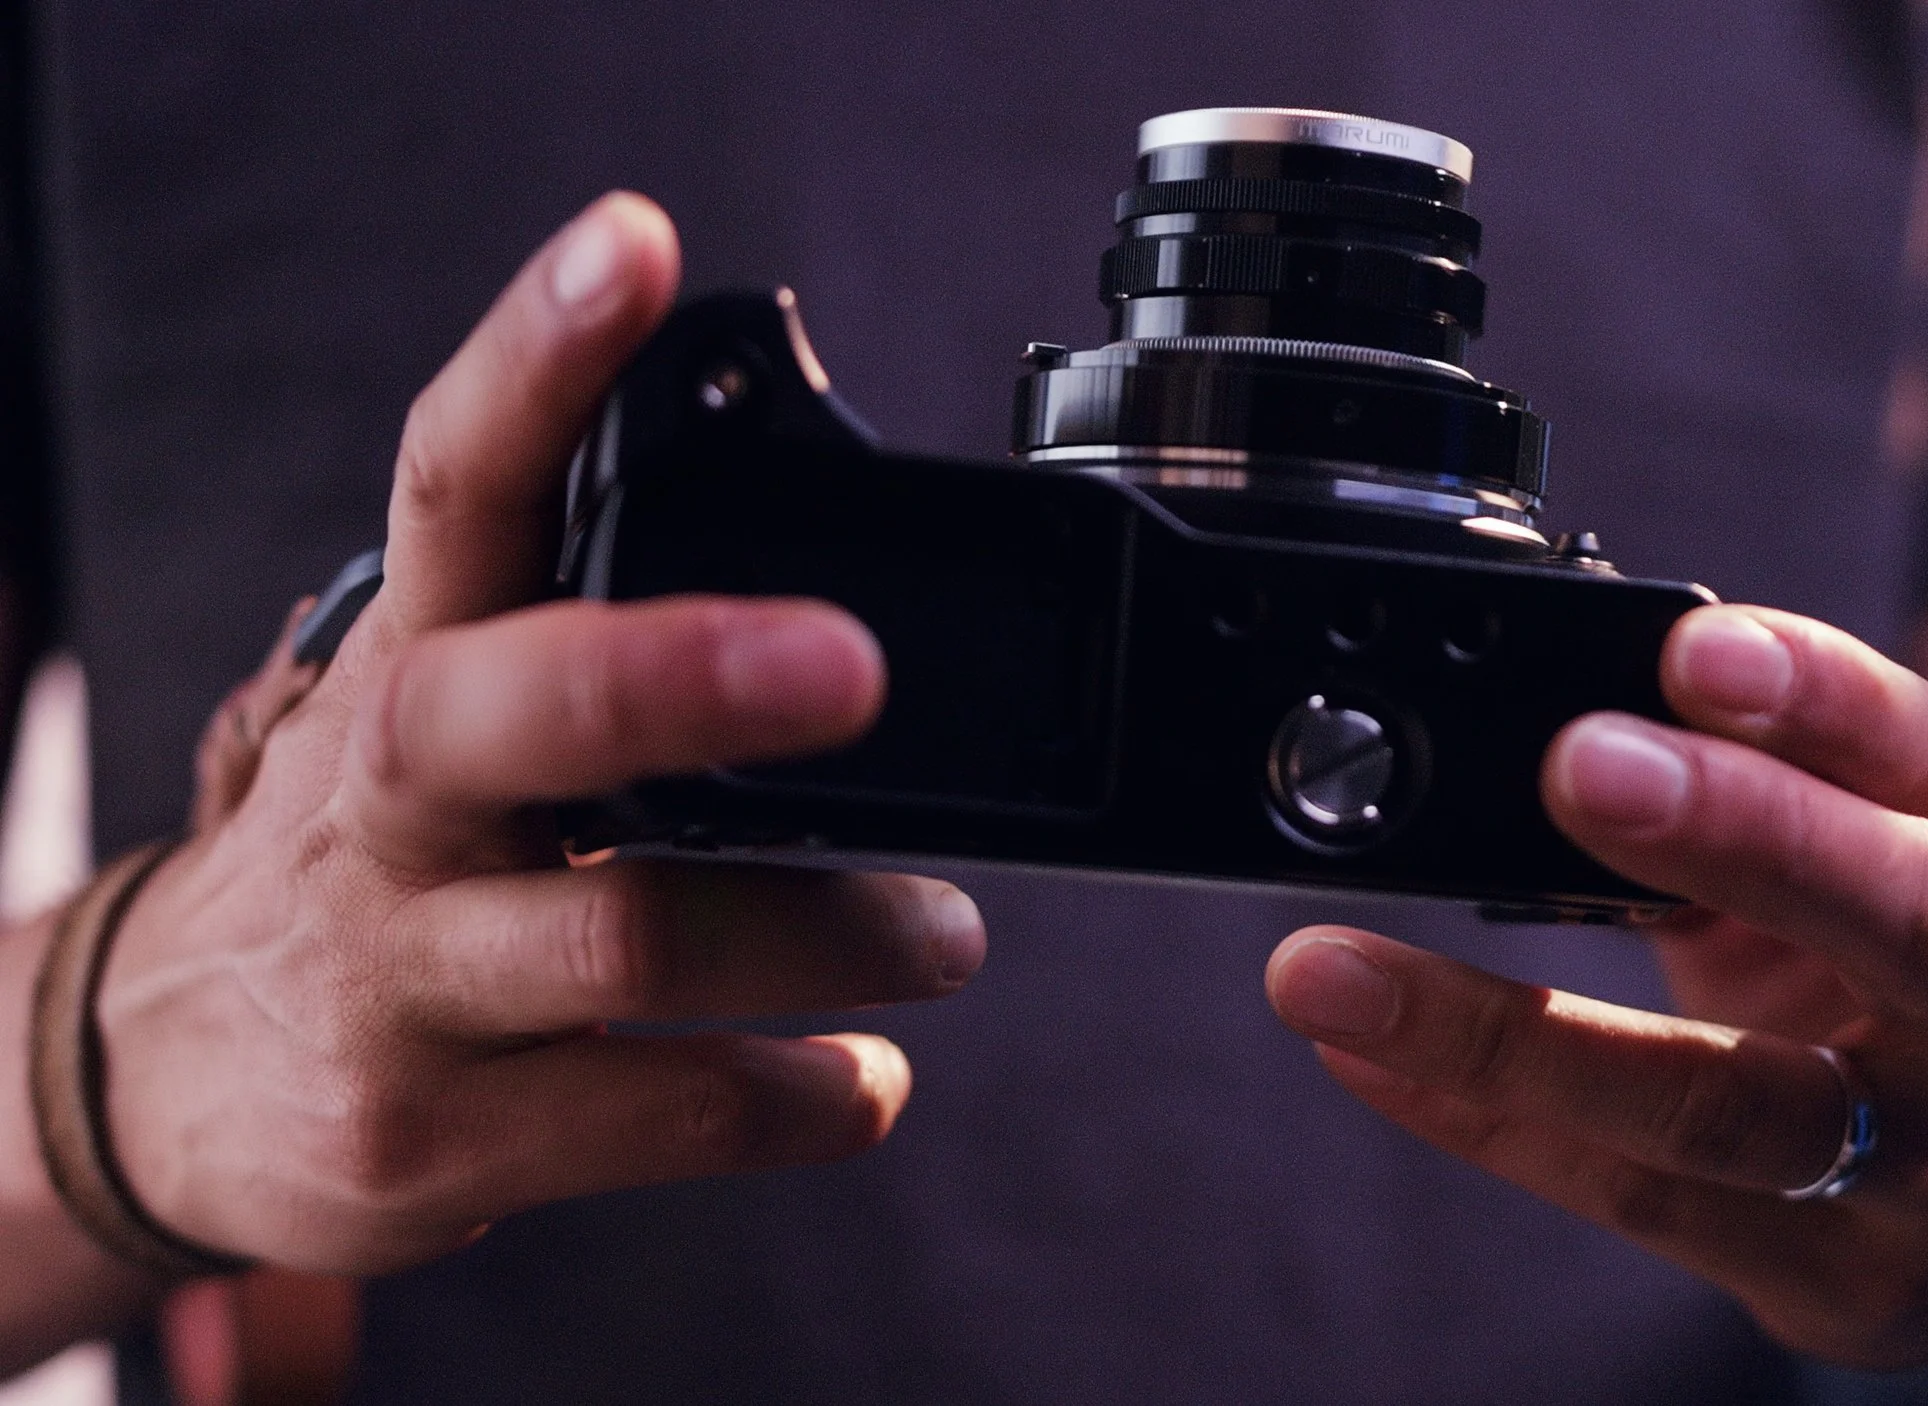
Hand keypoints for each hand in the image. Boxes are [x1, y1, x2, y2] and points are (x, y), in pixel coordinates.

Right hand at [96, 194, 984, 1273]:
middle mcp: (386, 805)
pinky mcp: (434, 1135)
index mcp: (406, 664)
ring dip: (828, 933)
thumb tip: (832, 582)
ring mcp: (402, 977)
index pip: (455, 481)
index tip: (633, 247)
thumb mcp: (437, 719)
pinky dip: (798, 1096)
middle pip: (519, 709)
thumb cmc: (369, 858)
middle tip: (850, 663)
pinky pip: (658, 1113)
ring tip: (941, 932)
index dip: (537, 360)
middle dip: (685, 677)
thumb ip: (585, 642)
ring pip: (631, 942)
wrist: (168, 1077)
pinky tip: (860, 1080)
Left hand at [1266, 604, 1927, 1366]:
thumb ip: (1779, 787)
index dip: (1822, 698)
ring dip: (1524, 1036)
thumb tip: (1567, 706)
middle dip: (1739, 830)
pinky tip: (1374, 1060)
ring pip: (1739, 1099)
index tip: (1694, 647)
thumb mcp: (1911, 857)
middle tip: (1574, 762)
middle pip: (1899, 918)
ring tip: (1347, 975)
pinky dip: (1492, 1120)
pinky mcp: (1852, 1279)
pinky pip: (1644, 1195)